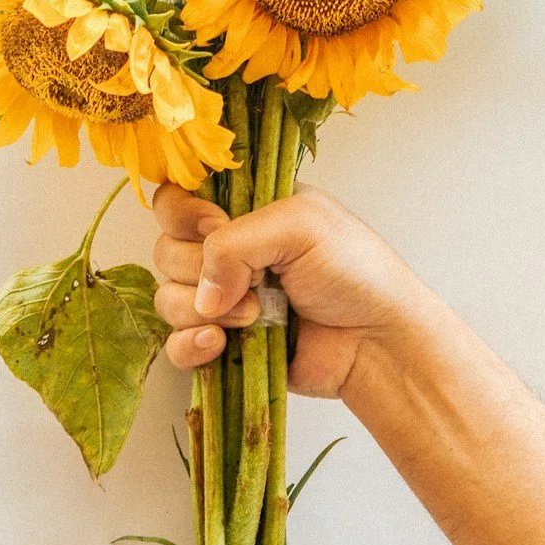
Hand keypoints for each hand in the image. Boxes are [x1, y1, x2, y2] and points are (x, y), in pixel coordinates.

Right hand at [150, 181, 435, 399]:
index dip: (183, 213)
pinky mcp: (222, 344)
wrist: (378, 343)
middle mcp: (227, 250)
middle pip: (166, 249)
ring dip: (201, 310)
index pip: (178, 198)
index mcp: (244, 209)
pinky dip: (189, 346)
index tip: (212, 225)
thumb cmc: (355, 272)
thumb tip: (204, 288)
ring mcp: (223, 299)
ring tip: (253, 318)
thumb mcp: (300, 225)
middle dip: (198, 268)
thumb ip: (235, 241)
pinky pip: (175, 345)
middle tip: (253, 281)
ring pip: (167, 298)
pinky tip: (220, 346)